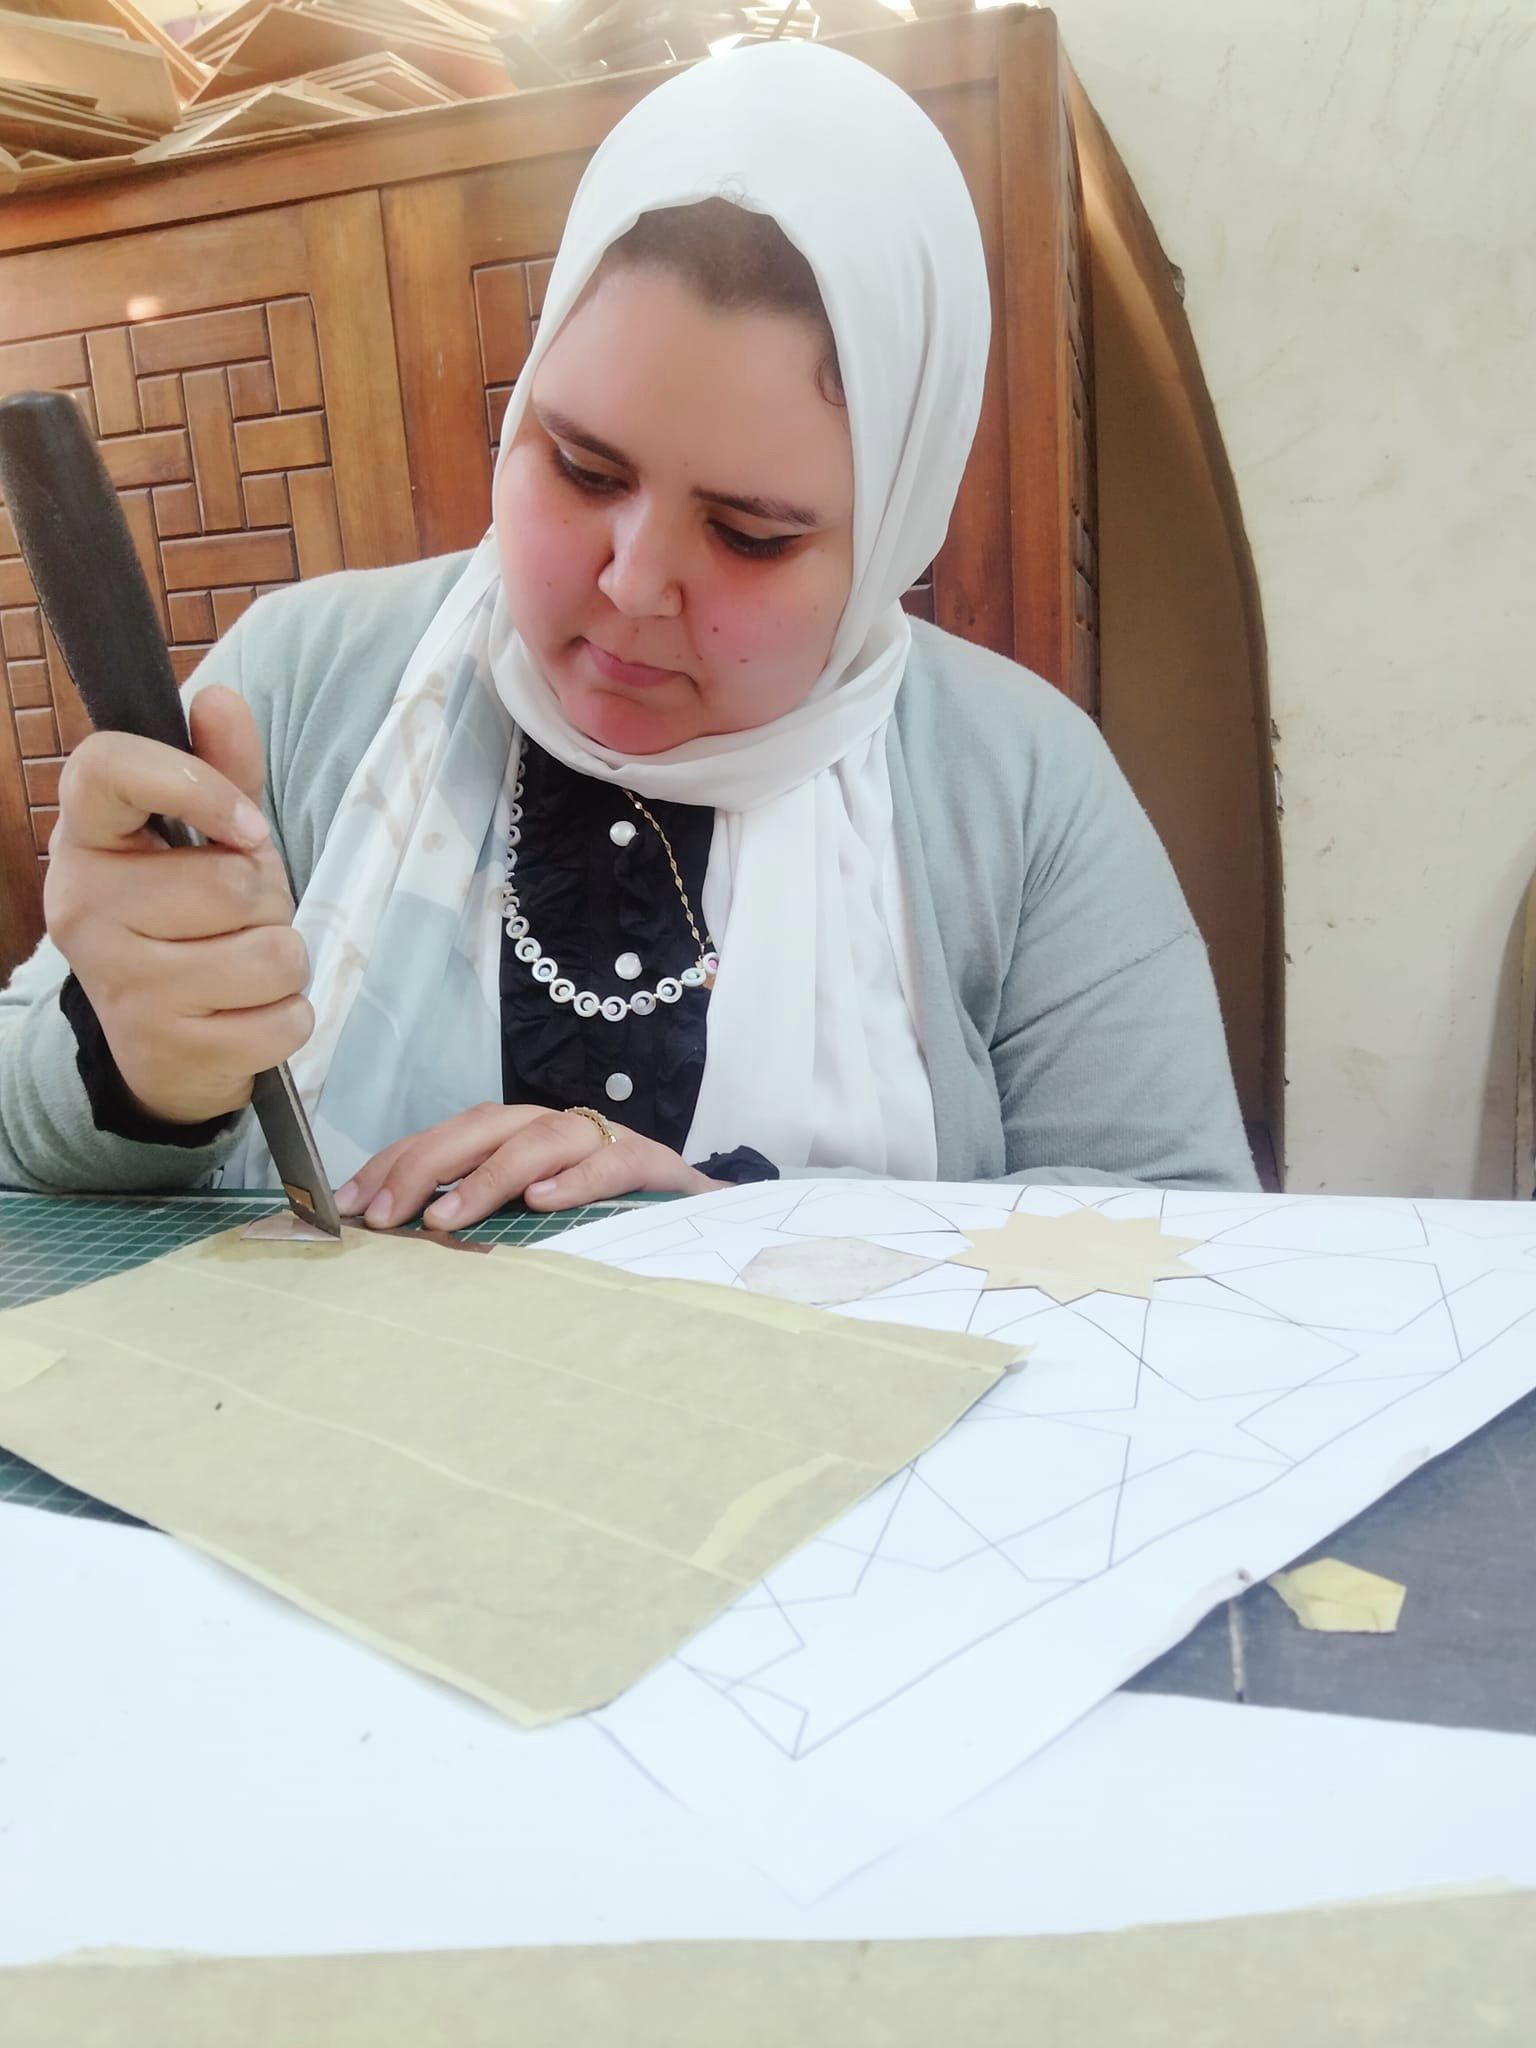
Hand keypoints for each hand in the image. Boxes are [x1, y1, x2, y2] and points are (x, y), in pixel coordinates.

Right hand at [44, 686, 309, 1126]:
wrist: (161, 1044)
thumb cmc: (189, 921)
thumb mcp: (206, 842)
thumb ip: (221, 772)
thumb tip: (221, 699)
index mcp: (87, 838)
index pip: (109, 766)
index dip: (195, 784)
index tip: (246, 825)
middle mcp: (85, 907)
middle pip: (232, 882)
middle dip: (267, 902)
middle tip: (237, 920)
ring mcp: (121, 984)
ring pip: (269, 954)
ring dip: (284, 962)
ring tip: (245, 967)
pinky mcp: (166, 1049)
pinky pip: (283, 1020)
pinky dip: (288, 1019)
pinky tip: (248, 1016)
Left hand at [336, 1102, 720, 1229]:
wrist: (701, 1215)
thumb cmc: (605, 1219)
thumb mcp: (534, 1217)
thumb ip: (479, 1217)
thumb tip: (397, 1238)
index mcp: (516, 1137)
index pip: (444, 1137)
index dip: (393, 1164)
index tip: (348, 1205)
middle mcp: (551, 1128)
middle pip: (478, 1127)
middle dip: (422, 1166)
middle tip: (381, 1215)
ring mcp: (600, 1140)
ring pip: (535, 1139)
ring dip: (485, 1178)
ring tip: (445, 1220)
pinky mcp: (648, 1163)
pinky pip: (607, 1162)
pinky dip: (574, 1179)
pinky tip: (542, 1201)